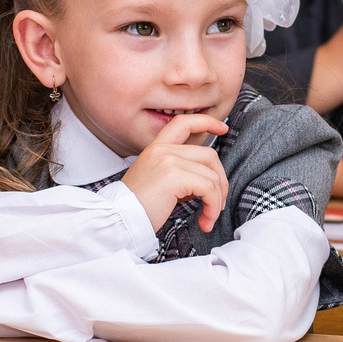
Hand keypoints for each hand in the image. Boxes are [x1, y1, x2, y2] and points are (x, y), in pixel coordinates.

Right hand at [119, 112, 231, 234]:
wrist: (120, 219)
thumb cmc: (139, 207)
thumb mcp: (158, 180)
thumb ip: (179, 171)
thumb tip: (208, 179)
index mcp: (156, 148)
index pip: (183, 122)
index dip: (206, 121)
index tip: (222, 128)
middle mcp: (162, 149)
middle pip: (209, 154)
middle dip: (221, 180)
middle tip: (218, 202)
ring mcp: (168, 160)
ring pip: (212, 175)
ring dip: (217, 200)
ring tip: (209, 217)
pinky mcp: (174, 176)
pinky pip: (208, 188)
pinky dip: (213, 206)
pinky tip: (205, 220)